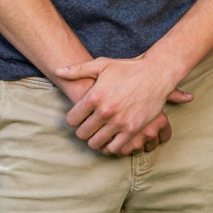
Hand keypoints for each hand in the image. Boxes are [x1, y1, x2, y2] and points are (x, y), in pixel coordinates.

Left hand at [56, 56, 192, 154]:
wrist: (155, 73)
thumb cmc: (127, 68)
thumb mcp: (102, 64)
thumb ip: (78, 69)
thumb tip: (57, 71)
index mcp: (94, 96)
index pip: (71, 120)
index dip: (73, 120)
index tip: (79, 117)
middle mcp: (105, 111)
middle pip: (82, 134)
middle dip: (83, 131)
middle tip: (88, 126)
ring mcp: (119, 122)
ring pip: (96, 143)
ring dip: (95, 140)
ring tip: (98, 133)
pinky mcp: (132, 130)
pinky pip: (114, 148)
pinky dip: (109, 147)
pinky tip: (110, 139)